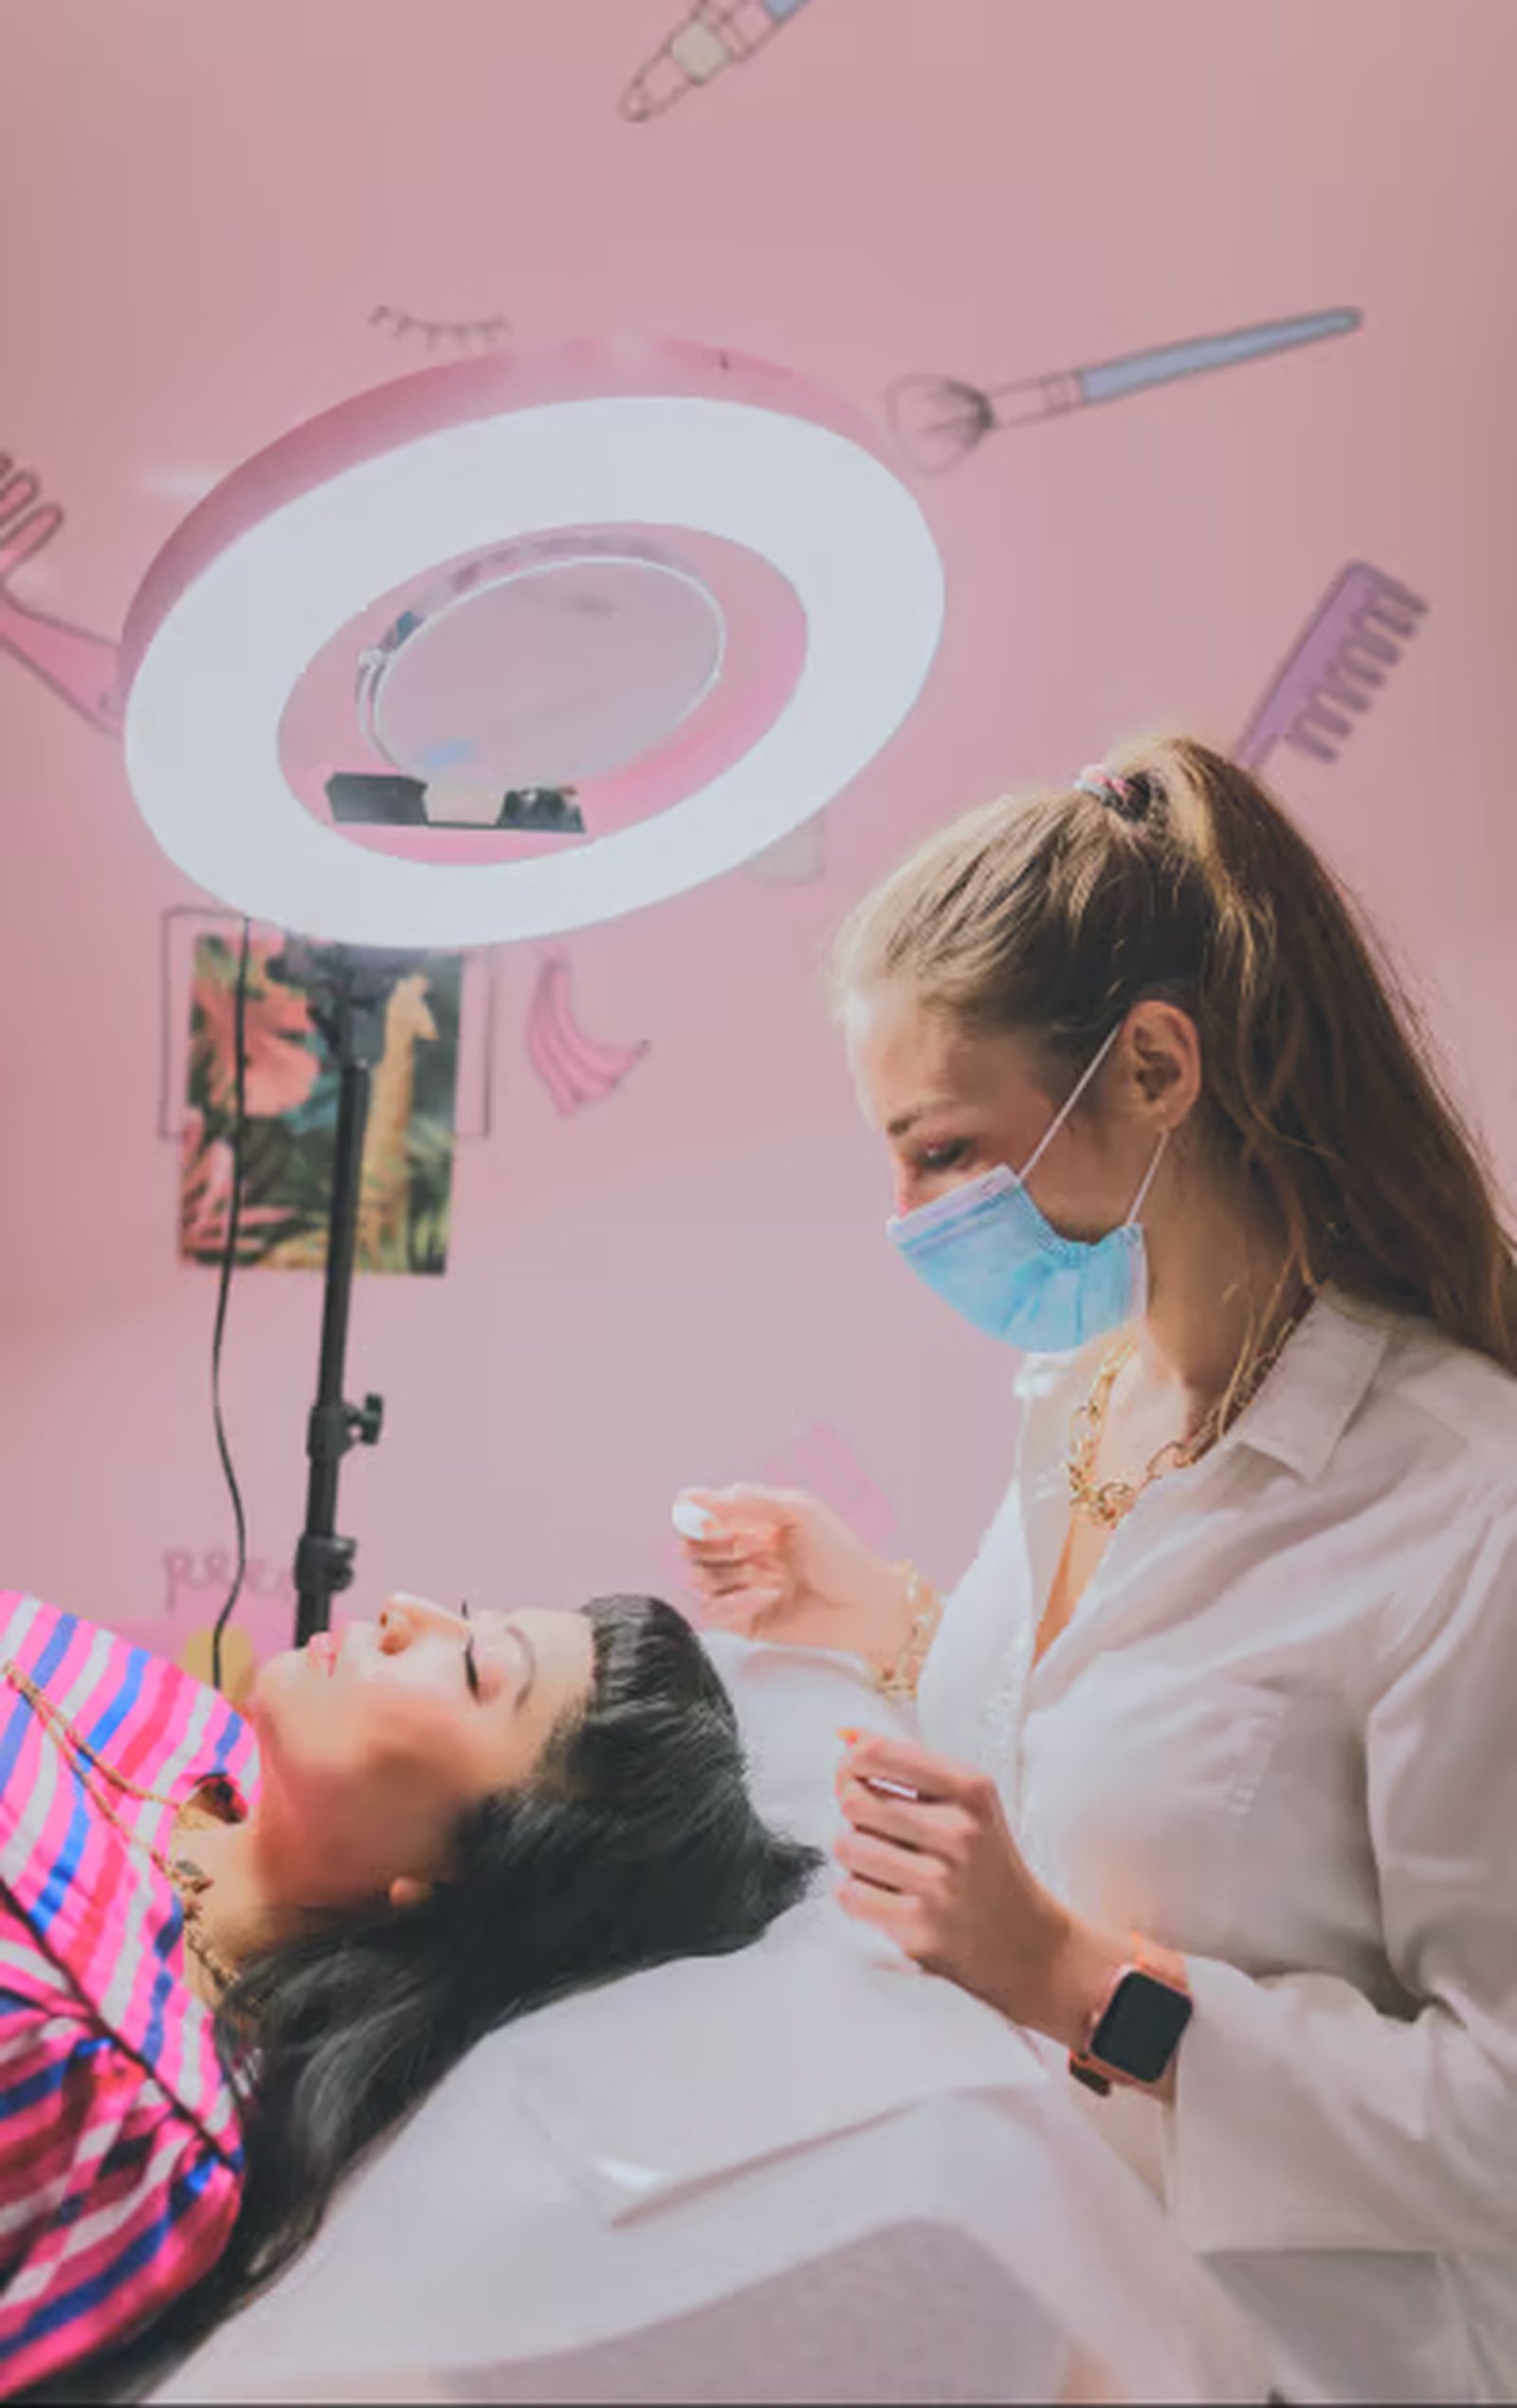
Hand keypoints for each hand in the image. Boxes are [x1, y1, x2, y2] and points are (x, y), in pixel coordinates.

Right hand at [673, 1485, 916, 1669]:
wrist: (869, 1605)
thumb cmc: (843, 1554)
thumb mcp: (798, 1511)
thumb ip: (747, 1501)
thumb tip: (691, 1497)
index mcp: (753, 1522)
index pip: (701, 1516)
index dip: (694, 1518)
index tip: (701, 1519)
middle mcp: (743, 1553)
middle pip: (692, 1548)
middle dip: (708, 1546)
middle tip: (741, 1546)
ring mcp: (743, 1587)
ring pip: (699, 1580)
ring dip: (727, 1574)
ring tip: (764, 1573)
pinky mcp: (746, 1621)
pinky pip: (714, 1611)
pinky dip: (735, 1602)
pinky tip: (766, 1595)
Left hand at [834, 1730, 1129, 2052]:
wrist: (1028, 1943)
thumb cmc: (988, 1864)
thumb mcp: (967, 1802)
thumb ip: (909, 1763)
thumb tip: (847, 1734)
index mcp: (970, 1790)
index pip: (877, 1754)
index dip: (851, 1763)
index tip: (854, 1774)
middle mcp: (958, 1832)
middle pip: (854, 1800)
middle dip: (854, 1812)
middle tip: (874, 1825)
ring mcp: (938, 1882)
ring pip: (847, 1846)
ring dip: (856, 1855)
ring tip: (886, 1864)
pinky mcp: (919, 1927)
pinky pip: (850, 1893)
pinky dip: (858, 1893)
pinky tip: (887, 1894)